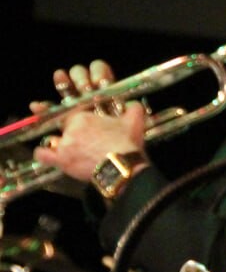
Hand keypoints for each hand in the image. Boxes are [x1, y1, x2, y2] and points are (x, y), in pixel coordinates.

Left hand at [32, 103, 147, 181]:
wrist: (123, 167)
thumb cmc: (126, 146)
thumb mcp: (134, 124)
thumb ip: (134, 110)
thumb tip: (135, 104)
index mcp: (84, 117)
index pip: (73, 116)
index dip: (79, 123)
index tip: (85, 128)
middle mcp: (71, 129)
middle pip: (63, 128)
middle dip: (72, 135)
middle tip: (85, 144)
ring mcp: (65, 144)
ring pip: (54, 141)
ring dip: (59, 145)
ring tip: (70, 152)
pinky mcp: (62, 160)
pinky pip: (44, 155)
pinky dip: (43, 154)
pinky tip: (45, 155)